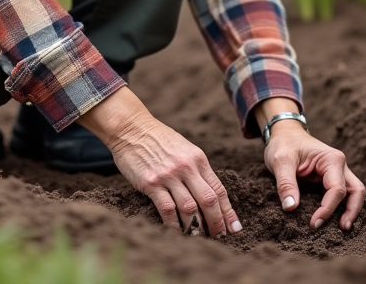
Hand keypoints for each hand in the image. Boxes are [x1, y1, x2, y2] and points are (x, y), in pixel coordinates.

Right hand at [79, 88, 240, 237]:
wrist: (132, 128)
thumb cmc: (158, 139)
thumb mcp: (184, 149)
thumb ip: (196, 169)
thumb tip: (207, 195)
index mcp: (198, 159)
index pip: (219, 189)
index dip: (228, 212)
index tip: (234, 228)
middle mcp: (187, 167)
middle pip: (208, 201)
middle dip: (216, 223)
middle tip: (218, 237)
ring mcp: (169, 175)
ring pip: (190, 208)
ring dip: (196, 227)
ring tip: (198, 238)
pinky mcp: (151, 183)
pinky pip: (167, 209)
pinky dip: (174, 225)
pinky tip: (177, 232)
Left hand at [263, 119, 365, 230]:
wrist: (284, 134)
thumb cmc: (283, 144)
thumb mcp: (280, 161)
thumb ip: (285, 183)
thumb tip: (291, 208)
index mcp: (331, 159)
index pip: (337, 189)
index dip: (328, 209)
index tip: (314, 223)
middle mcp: (340, 165)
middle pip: (356, 191)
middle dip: (351, 211)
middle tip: (342, 230)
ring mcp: (338, 172)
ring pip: (354, 193)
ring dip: (351, 210)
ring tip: (342, 228)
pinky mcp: (332, 179)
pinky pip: (344, 194)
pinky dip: (343, 207)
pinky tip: (335, 220)